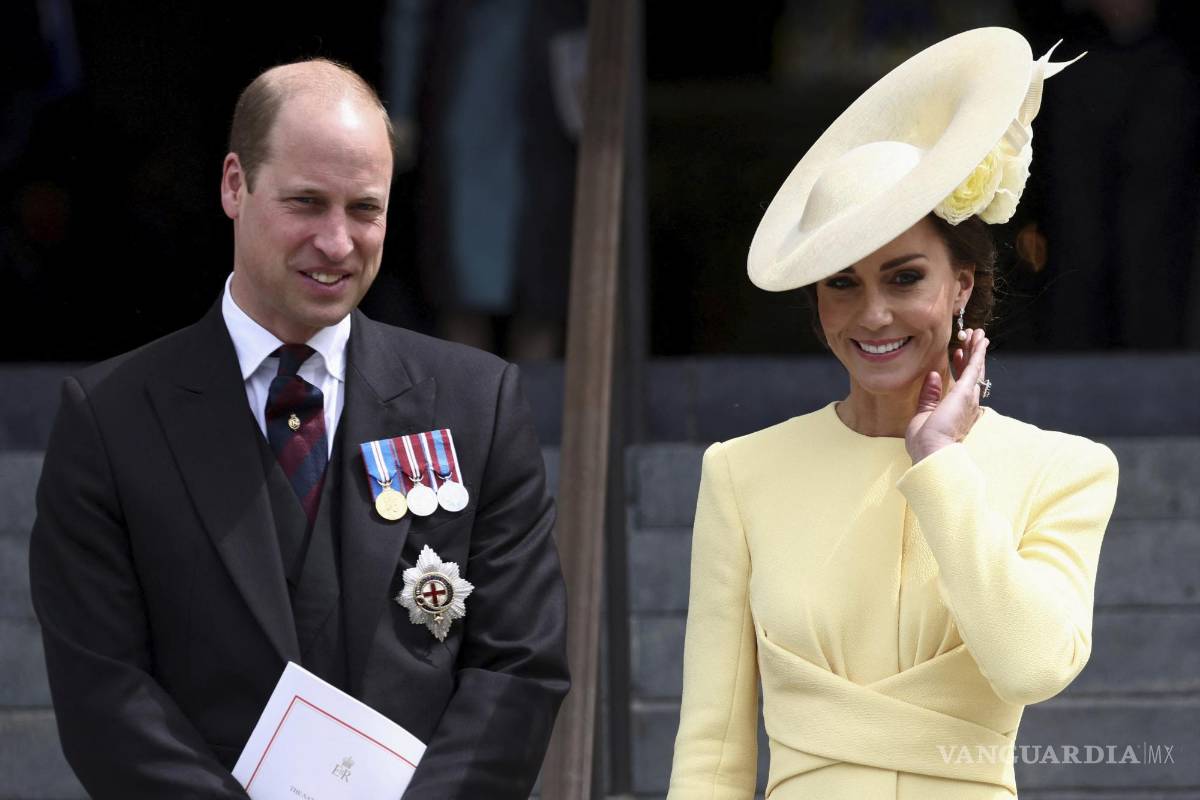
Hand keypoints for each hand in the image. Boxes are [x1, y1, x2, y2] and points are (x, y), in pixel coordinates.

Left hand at [905, 328, 988, 462]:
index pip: (962, 383)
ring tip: (978, 333)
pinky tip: (980, 340)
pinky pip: (974, 367)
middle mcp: (967, 403)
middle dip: (972, 353)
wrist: (931, 451)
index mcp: (957, 409)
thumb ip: (930, 395)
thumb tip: (932, 376)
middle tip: (972, 337)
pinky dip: (977, 352)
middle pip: (972, 372)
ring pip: (976, 367)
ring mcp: (968, 397)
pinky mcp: (965, 391)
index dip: (960, 365)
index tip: (957, 352)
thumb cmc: (925, 442)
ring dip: (976, 349)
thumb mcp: (924, 413)